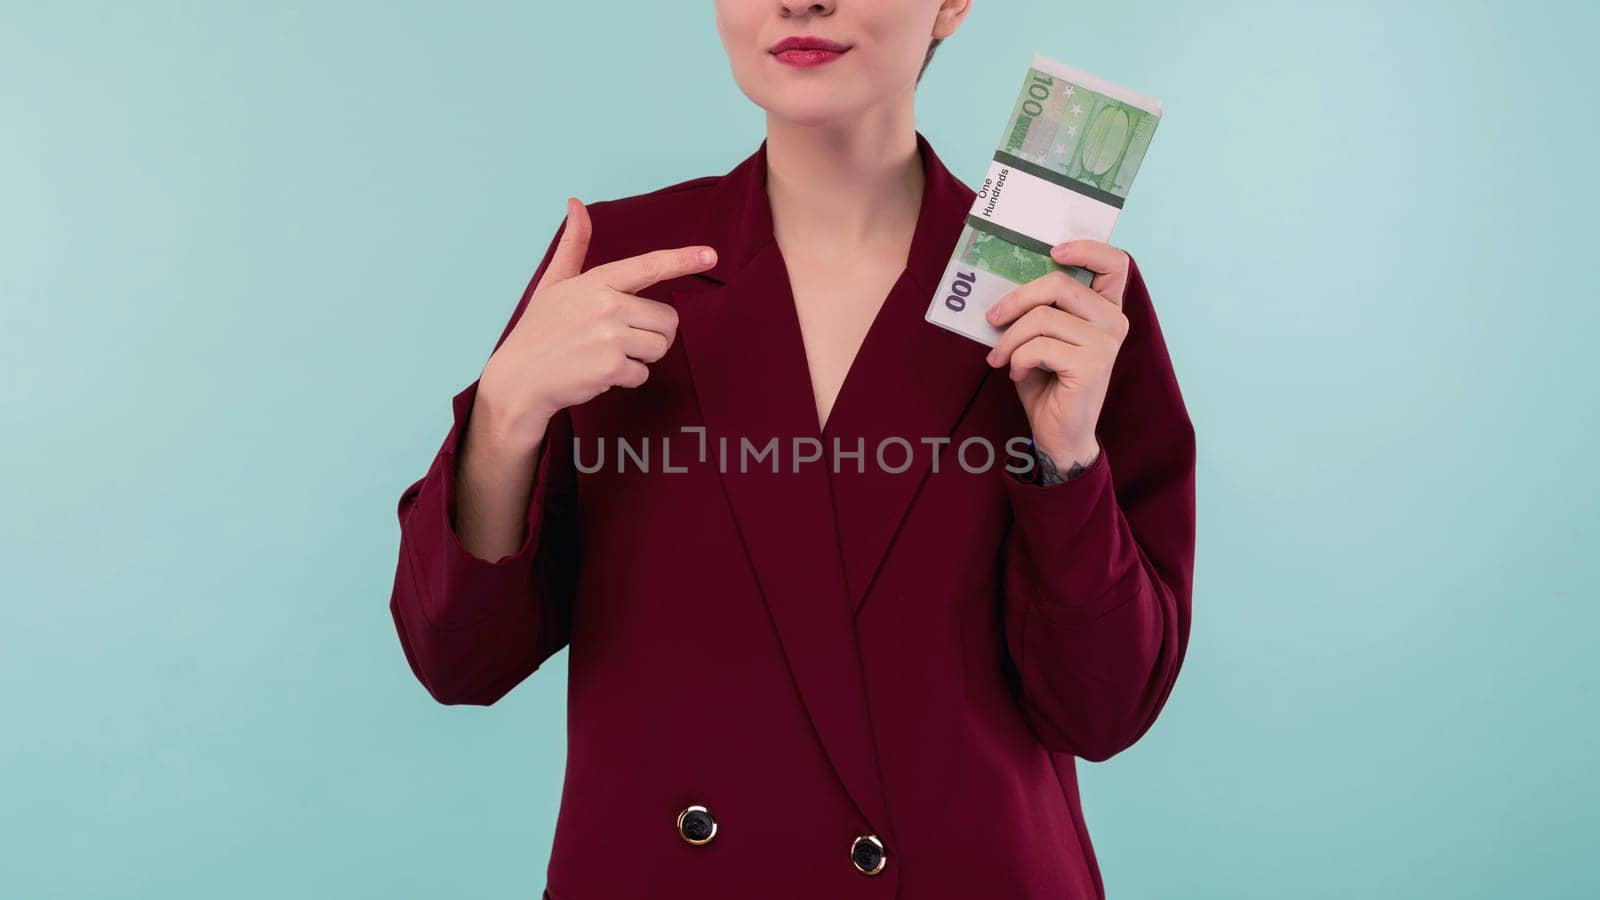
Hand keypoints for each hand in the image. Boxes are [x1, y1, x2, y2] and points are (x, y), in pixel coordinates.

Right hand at [476, 197, 717, 449]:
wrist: (519, 379)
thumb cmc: (539, 330)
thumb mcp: (554, 282)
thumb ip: (573, 245)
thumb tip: (575, 203)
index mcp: (596, 282)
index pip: (648, 266)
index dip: (682, 260)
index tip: (711, 255)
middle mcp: (606, 306)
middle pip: (667, 318)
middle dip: (653, 332)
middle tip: (618, 338)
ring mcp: (609, 337)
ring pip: (660, 346)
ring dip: (642, 356)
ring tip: (607, 354)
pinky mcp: (610, 368)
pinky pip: (643, 373)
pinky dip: (627, 378)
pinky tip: (599, 373)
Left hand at [982, 239, 1130, 464]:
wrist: (1060, 434)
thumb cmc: (1048, 382)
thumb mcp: (1043, 337)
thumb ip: (1040, 308)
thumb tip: (1007, 281)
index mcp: (1106, 309)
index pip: (1115, 263)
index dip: (1086, 248)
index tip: (1053, 251)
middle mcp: (1114, 322)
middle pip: (1060, 284)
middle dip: (1016, 300)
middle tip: (992, 318)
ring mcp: (1106, 343)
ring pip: (1042, 317)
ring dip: (1010, 338)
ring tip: (1001, 357)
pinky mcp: (1092, 365)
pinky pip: (1038, 346)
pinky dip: (1017, 359)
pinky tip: (1017, 374)